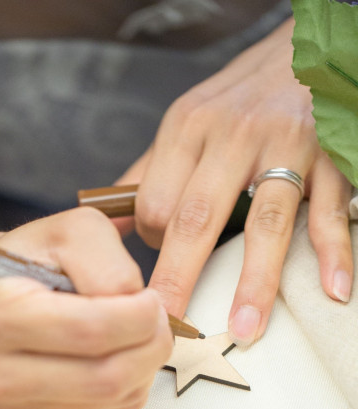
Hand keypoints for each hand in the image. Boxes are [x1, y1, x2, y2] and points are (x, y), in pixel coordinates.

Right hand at [0, 207, 172, 408]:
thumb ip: (108, 262)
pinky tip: (114, 360)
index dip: (139, 316)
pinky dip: (128, 390)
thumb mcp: (69, 233)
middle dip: (151, 345)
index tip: (151, 299)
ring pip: (113, 401)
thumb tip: (136, 307)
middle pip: (106, 378)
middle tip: (157, 321)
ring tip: (134, 336)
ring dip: (144, 367)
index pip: (89, 331)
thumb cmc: (30, 266)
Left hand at [119, 18, 353, 344]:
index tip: (163, 270)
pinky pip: (329, 210)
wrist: (305, 48)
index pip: (155, 205)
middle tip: (169, 328)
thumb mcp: (187, 120)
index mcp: (188, 128)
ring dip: (254, 282)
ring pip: (266, 221)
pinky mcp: (330, 154)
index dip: (155, 248)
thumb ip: (149, 171)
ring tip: (245, 329)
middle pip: (197, 218)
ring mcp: (286, 145)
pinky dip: (332, 252)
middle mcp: (233, 135)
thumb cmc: (240, 97)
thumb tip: (107, 223)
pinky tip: (332, 289)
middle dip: (179, 279)